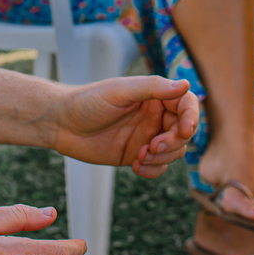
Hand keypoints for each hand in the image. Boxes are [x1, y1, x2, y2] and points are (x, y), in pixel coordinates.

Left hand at [53, 76, 198, 176]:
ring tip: (140, 155)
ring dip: (163, 157)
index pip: (186, 104)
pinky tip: (136, 167)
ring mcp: (146, 137)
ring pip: (174, 152)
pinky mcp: (137, 156)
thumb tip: (185, 84)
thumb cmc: (88, 101)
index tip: (184, 129)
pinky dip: (153, 170)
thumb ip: (152, 88)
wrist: (62, 124)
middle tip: (153, 146)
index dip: (191, 117)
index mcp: (154, 96)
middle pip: (183, 132)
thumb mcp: (120, 91)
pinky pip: (158, 167)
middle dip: (174, 142)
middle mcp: (154, 116)